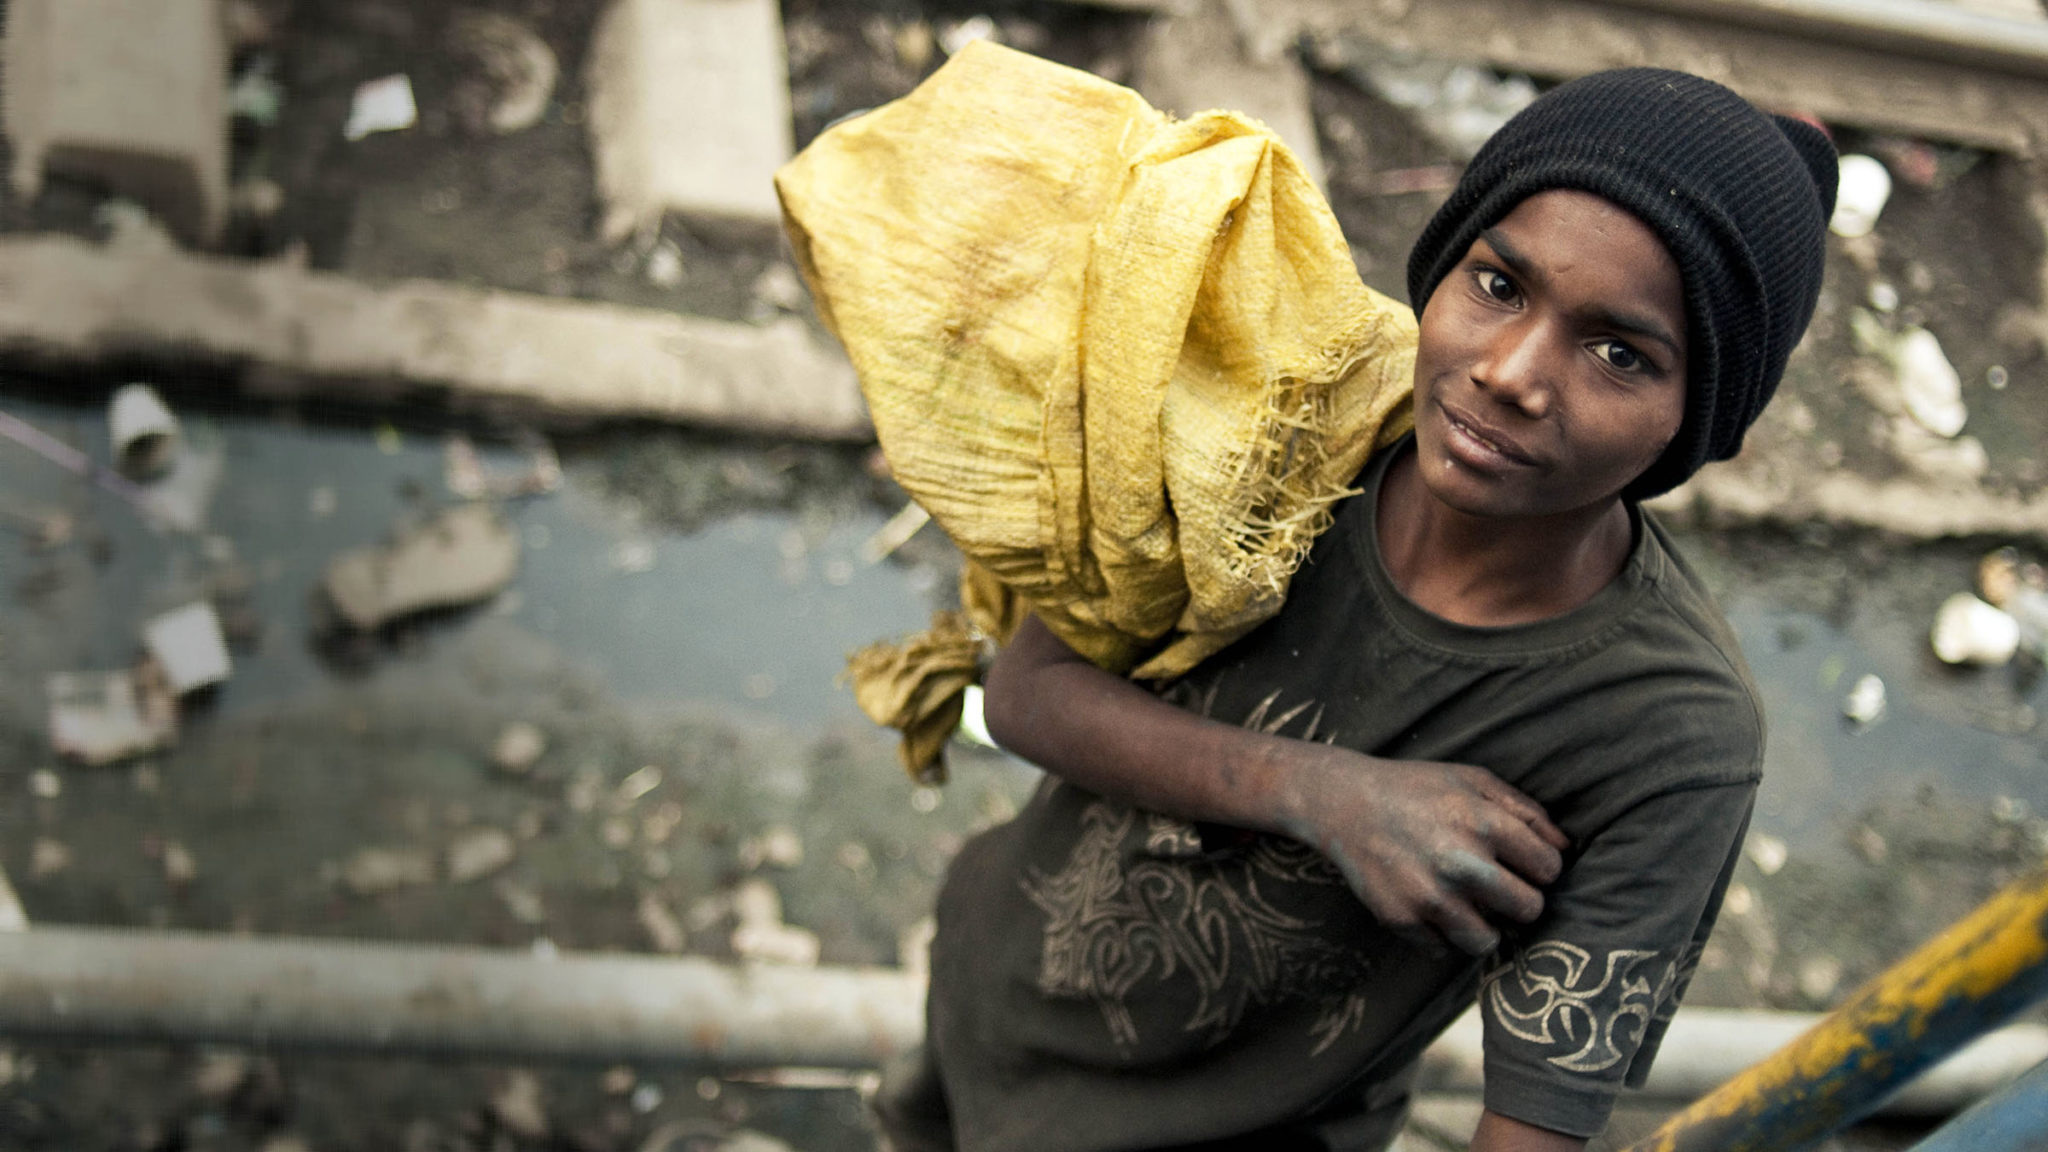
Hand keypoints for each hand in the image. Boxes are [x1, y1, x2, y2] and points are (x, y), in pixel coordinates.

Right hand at [1278, 746, 1568, 955]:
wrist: (1343, 801)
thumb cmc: (1417, 788)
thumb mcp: (1473, 780)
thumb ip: (1526, 811)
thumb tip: (1565, 850)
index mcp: (1485, 823)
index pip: (1549, 869)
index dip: (1540, 867)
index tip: (1521, 862)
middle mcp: (1460, 863)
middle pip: (1529, 910)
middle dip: (1519, 899)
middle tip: (1498, 885)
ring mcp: (1429, 897)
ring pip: (1488, 941)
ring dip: (1483, 925)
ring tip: (1468, 903)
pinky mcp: (1401, 919)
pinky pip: (1443, 950)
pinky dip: (1442, 933)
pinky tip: (1431, 904)